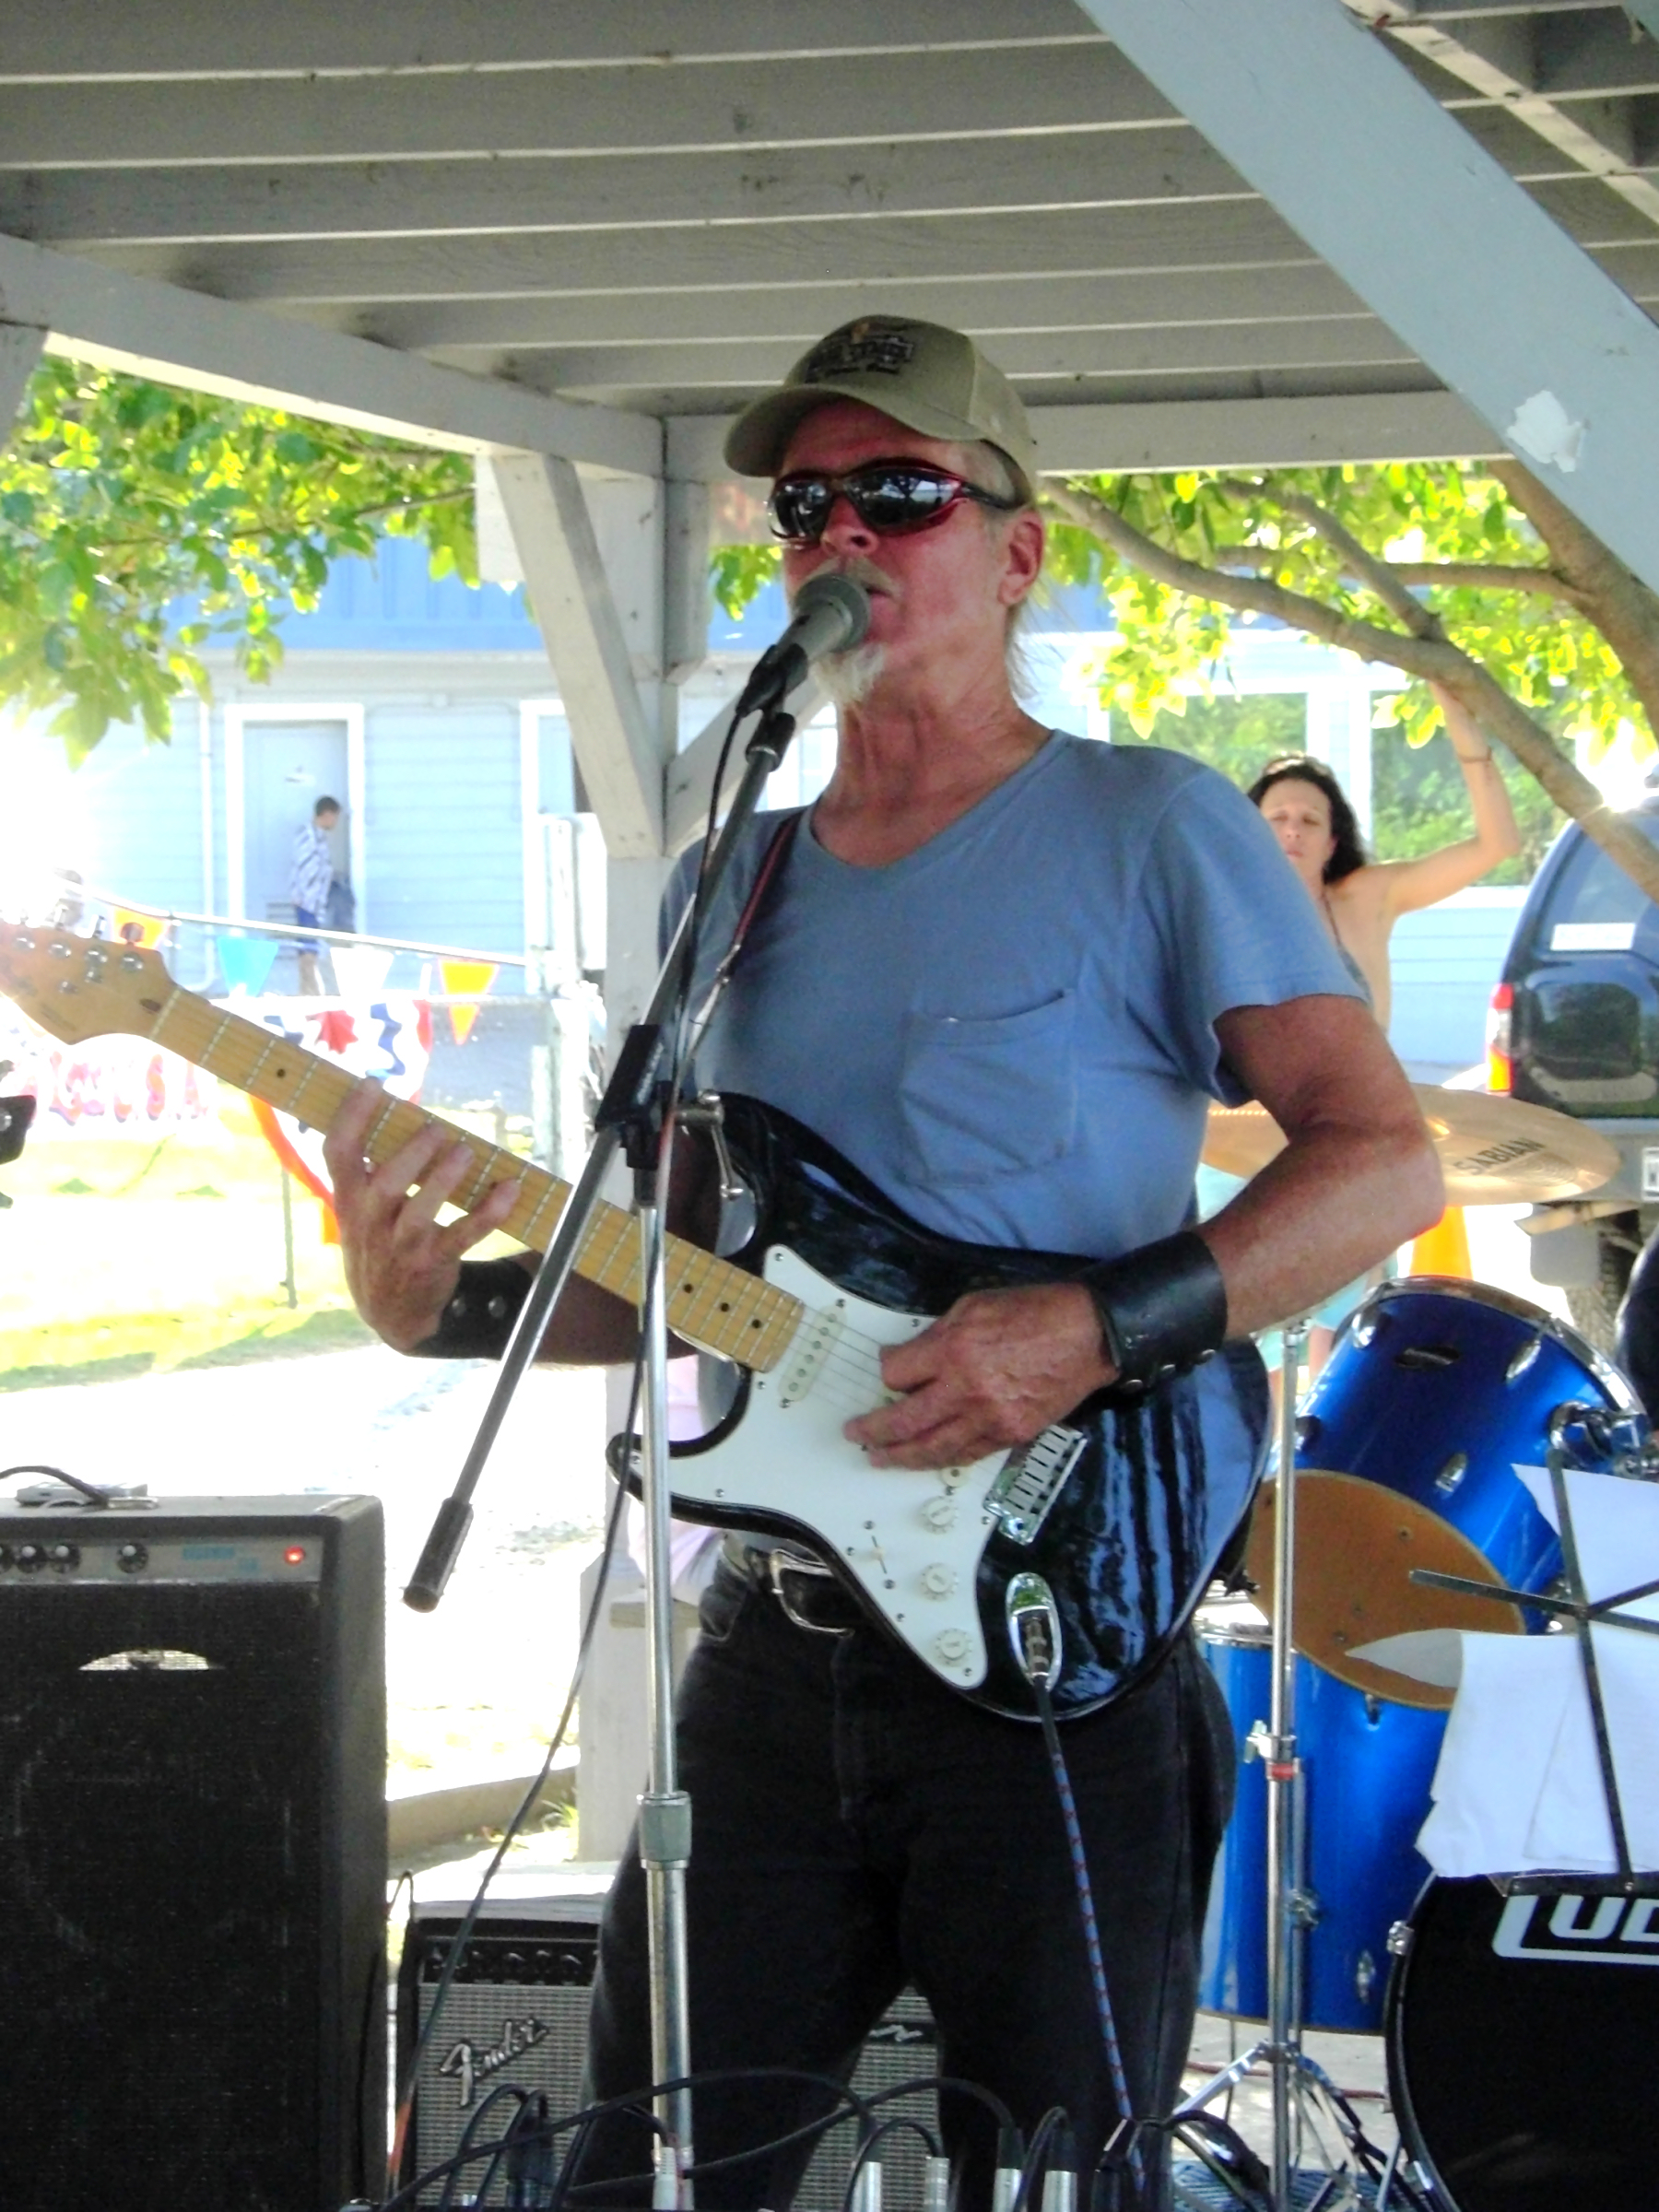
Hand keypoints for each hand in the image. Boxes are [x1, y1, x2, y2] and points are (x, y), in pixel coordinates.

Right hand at [321, 1078, 523, 1350]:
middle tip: (437, 1128)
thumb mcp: (360, 1211)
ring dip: (445, 1181)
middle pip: (384, 1184)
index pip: (338, 1153)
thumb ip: (370, 1170)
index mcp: (350, 1200)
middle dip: (411, 1154)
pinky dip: (490, 1212)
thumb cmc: (379, 1243)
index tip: (373, 1084)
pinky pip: (465, 1235)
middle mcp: (372, 1223)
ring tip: (466, 1152)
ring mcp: (402, 1246)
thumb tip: (399, 1114)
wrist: (391, 1312)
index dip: (352, 1117)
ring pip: (421, 1214)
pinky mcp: (435, 1262)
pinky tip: (510, 1188)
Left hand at [843, 1281, 1112, 1470]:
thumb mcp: (974, 1305)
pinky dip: (942, 1458)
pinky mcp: (1011, 1435)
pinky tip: (926, 1458)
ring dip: (901, 1456)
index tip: (887, 1372)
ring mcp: (989, 1419)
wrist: (1087, 1335)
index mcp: (953, 1350)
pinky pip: (967, 1454)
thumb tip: (906, 1356)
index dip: (887, 1374)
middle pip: (905, 1421)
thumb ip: (936, 1334)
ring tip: (880, 1458)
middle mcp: (965, 1390)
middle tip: (855, 1434)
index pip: (897, 1375)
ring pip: (933, 1449)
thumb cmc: (1032, 1311)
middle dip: (874, 1430)